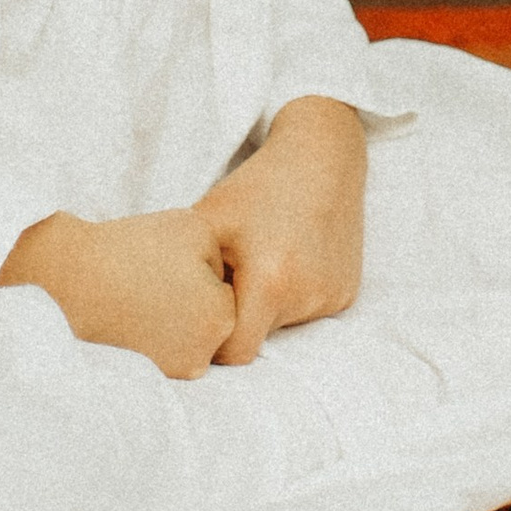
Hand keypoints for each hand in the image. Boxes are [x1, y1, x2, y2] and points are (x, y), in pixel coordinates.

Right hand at [0, 207, 234, 378]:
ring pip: (180, 336)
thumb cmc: (128, 248)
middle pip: (204, 318)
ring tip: (133, 297)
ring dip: (165, 320)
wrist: (59, 282)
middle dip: (186, 299)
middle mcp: (202, 357)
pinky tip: (119, 317)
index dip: (198, 270)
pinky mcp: (139, 384)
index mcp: (221, 319)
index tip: (167, 263)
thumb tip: (224, 280)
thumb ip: (224, 252)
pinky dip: (141, 338)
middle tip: (149, 280)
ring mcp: (169, 375)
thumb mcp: (193, 227)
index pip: (224, 290)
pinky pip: (153, 352)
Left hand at [193, 96, 366, 365]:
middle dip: (238, 321)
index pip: (235, 353)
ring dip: (264, 309)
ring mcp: (331, 297)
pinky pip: (306, 312)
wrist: (321, 157)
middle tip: (226, 282)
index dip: (212, 343)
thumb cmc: (256, 187)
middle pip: (258, 339)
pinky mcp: (346, 293)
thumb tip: (164, 320)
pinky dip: (290, 298)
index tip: (198, 321)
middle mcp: (307, 297)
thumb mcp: (208, 222)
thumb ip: (186, 277)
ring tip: (259, 264)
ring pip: (282, 327)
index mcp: (271, 283)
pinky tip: (286, 260)